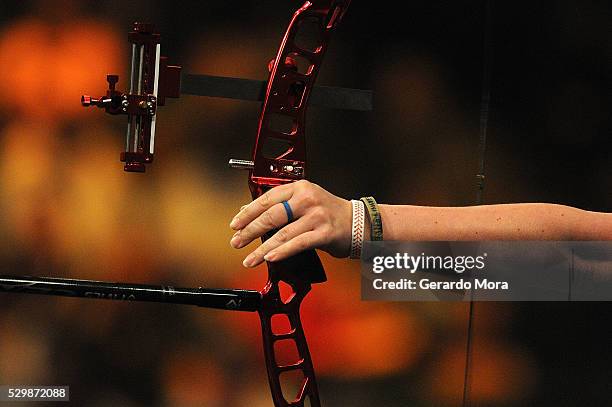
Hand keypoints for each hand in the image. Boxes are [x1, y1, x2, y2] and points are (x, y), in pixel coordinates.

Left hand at [229, 180, 352, 266]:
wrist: (359, 223)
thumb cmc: (328, 213)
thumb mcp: (304, 202)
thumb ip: (279, 205)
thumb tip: (248, 211)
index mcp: (300, 188)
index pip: (267, 199)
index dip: (248, 213)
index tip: (235, 224)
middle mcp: (307, 199)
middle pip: (271, 215)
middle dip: (250, 231)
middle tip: (237, 242)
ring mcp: (316, 216)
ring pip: (282, 233)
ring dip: (261, 248)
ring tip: (249, 259)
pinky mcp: (324, 233)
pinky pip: (298, 244)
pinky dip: (281, 252)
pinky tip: (269, 258)